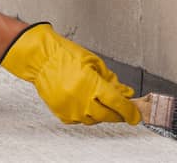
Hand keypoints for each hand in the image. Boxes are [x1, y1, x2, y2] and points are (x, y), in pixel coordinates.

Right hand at [0, 23, 139, 124]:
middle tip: (123, 109)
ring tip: (101, 102)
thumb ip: (111, 80)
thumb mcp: (94, 63)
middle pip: (108, 115)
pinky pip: (80, 120)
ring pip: (94, 119)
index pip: (117, 103)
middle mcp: (81, 99)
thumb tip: (125, 93)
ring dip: (102, 113)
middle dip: (118, 114)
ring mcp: (70, 108)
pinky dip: (87, 114)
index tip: (135, 115)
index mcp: (91, 84)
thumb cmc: (64, 55)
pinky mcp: (61, 113)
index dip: (130, 111)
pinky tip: (86, 103)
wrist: (40, 59)